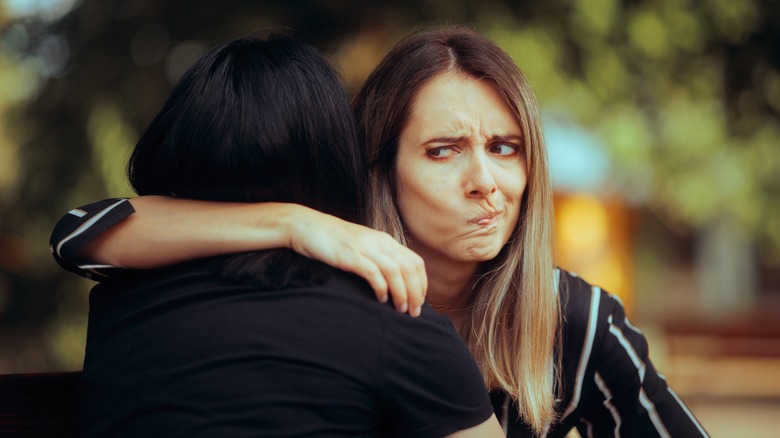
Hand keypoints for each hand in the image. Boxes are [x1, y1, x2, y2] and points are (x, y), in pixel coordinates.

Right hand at [288, 208, 425, 315]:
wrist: (306, 226)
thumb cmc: (333, 241)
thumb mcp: (362, 246)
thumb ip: (378, 257)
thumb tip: (393, 280)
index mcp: (385, 240)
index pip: (415, 262)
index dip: (421, 283)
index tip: (419, 301)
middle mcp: (379, 242)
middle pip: (409, 269)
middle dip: (415, 293)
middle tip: (414, 312)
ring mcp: (365, 248)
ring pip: (395, 272)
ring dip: (402, 293)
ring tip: (400, 309)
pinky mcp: (350, 256)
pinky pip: (374, 273)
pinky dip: (381, 288)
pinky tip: (381, 300)